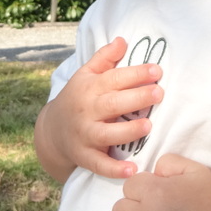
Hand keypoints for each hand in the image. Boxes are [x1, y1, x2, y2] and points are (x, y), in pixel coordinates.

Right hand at [36, 37, 162, 180]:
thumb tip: (123, 40)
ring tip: (148, 126)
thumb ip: (104, 58)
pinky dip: (115, 169)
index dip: (135, 74)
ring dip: (128, 131)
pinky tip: (132, 170)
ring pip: (106, 134)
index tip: (157, 71)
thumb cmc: (77, 98)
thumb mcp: (85, 75)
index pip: (114, 79)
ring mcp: (85, 135)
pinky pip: (99, 164)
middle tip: (159, 94)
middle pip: (112, 104)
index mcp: (89, 88)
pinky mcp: (84, 156)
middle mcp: (86, 111)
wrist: (52, 130)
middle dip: (136, 98)